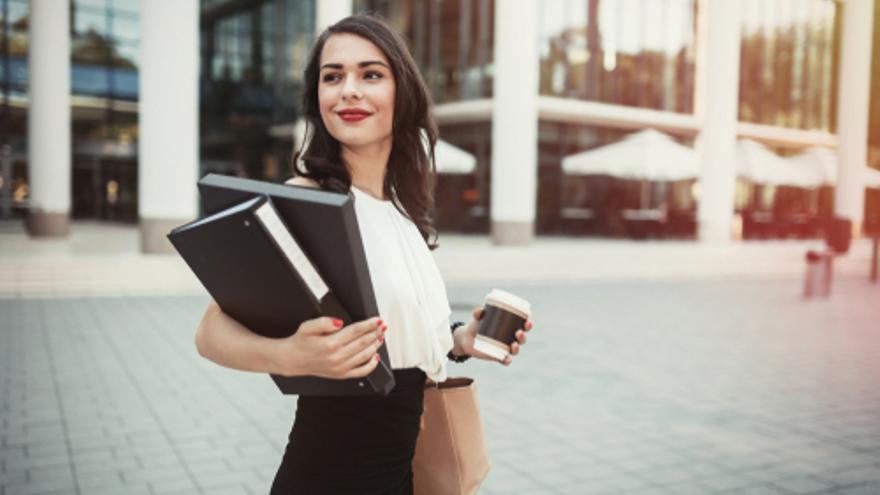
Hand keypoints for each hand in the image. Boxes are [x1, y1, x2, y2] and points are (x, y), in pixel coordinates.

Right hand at [272, 316, 386, 378]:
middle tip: (383, 326)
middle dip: (375, 333)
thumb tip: (339, 322)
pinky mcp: (341, 375)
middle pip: (363, 342)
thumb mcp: (307, 326)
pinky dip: (371, 364)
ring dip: (375, 345)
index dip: (369, 324)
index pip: (356, 331)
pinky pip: (361, 372)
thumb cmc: (301, 342)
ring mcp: (340, 367)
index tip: (378, 320)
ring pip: (364, 355)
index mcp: (330, 343)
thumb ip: (324, 322)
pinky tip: (375, 356)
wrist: (292, 360)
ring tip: (380, 337)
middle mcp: (337, 357)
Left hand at [452, 307, 532, 365]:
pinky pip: (505, 360)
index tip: (528, 322)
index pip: (523, 326)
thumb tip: (478, 311)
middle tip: (518, 332)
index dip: (528, 325)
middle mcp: (510, 338)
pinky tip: (507, 359)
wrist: (467, 338)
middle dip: (523, 337)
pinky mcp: (498, 357)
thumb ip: (478, 313)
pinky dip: (507, 360)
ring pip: (515, 350)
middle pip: (522, 339)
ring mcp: (505, 348)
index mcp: (510, 327)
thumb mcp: (478, 317)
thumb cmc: (477, 325)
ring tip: (514, 344)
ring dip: (517, 348)